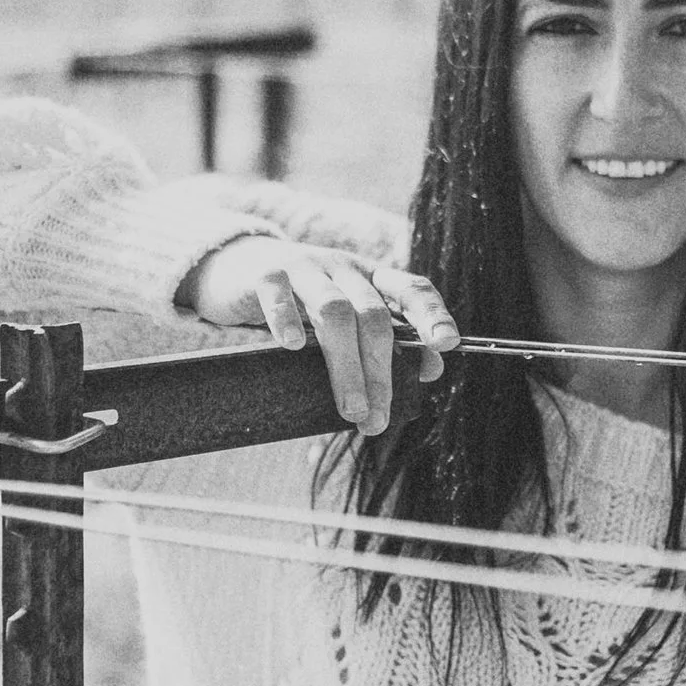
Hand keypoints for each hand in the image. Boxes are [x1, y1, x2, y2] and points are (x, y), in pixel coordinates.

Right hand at [180, 235, 457, 432]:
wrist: (239, 266)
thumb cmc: (302, 302)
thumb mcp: (348, 316)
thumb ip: (387, 340)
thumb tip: (431, 370)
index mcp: (370, 277)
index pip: (411, 289)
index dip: (432, 314)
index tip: (447, 343)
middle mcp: (344, 268)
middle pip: (372, 316)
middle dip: (380, 372)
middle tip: (376, 419)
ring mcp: (305, 268)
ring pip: (334, 311)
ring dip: (346, 365)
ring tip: (351, 409)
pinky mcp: (266, 274)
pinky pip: (278, 294)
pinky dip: (287, 319)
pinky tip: (292, 347)